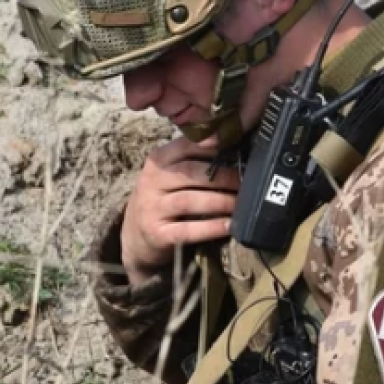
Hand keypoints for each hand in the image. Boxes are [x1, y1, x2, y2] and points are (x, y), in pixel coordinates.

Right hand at [122, 138, 239, 284]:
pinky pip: (188, 230)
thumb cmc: (163, 199)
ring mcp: (152, 208)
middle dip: (223, 177)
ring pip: (189, 200)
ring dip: (220, 201)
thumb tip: (236, 148)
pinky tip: (229, 226)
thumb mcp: (171, 174)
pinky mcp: (157, 234)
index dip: (216, 148)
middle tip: (247, 182)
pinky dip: (211, 228)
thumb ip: (195, 160)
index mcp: (159, 160)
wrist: (136, 237)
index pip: (188, 146)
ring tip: (241, 203)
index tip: (240, 151)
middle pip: (191, 172)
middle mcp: (152, 180)